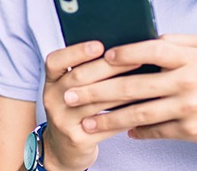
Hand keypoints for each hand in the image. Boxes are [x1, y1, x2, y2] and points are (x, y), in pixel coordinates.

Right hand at [39, 40, 143, 169]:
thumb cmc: (75, 112)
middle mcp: (52, 99)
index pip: (55, 61)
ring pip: (95, 102)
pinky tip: (142, 108)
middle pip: (79, 78)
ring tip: (145, 81)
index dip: (76, 52)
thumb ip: (86, 72)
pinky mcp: (77, 139)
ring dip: (123, 90)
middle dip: (109, 66)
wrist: (62, 150)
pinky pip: (105, 126)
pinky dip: (125, 116)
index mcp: (51, 82)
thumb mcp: (70, 90)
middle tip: (135, 58)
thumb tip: (122, 51)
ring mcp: (63, 121)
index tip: (99, 45)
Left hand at [62, 34, 196, 144]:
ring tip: (85, 124)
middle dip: (98, 91)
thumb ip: (175, 41)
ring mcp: (188, 108)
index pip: (151, 50)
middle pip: (134, 86)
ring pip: (139, 114)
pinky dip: (135, 131)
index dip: (124, 53)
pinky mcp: (190, 130)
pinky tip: (119, 131)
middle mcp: (187, 81)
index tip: (99, 57)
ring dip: (107, 120)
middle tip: (71, 94)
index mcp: (189, 57)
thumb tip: (141, 39)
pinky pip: (155, 131)